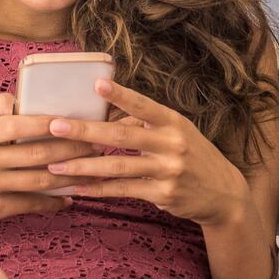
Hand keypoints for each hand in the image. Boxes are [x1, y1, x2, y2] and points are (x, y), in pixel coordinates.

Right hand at [0, 92, 99, 238]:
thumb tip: (25, 96)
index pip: (17, 125)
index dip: (47, 124)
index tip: (73, 120)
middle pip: (35, 155)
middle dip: (71, 149)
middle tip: (97, 143)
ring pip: (38, 181)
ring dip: (70, 175)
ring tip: (94, 167)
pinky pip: (31, 204)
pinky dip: (54, 201)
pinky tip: (72, 196)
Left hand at [44, 79, 249, 226]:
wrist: (224, 194)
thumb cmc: (193, 156)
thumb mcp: (178, 132)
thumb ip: (147, 124)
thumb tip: (108, 114)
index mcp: (174, 122)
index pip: (144, 105)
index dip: (120, 95)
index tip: (96, 84)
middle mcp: (172, 144)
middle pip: (122, 135)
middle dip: (85, 131)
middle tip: (55, 126)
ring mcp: (168, 170)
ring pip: (117, 166)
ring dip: (83, 165)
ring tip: (55, 164)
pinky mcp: (163, 194)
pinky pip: (123, 190)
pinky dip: (98, 189)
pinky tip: (77, 188)